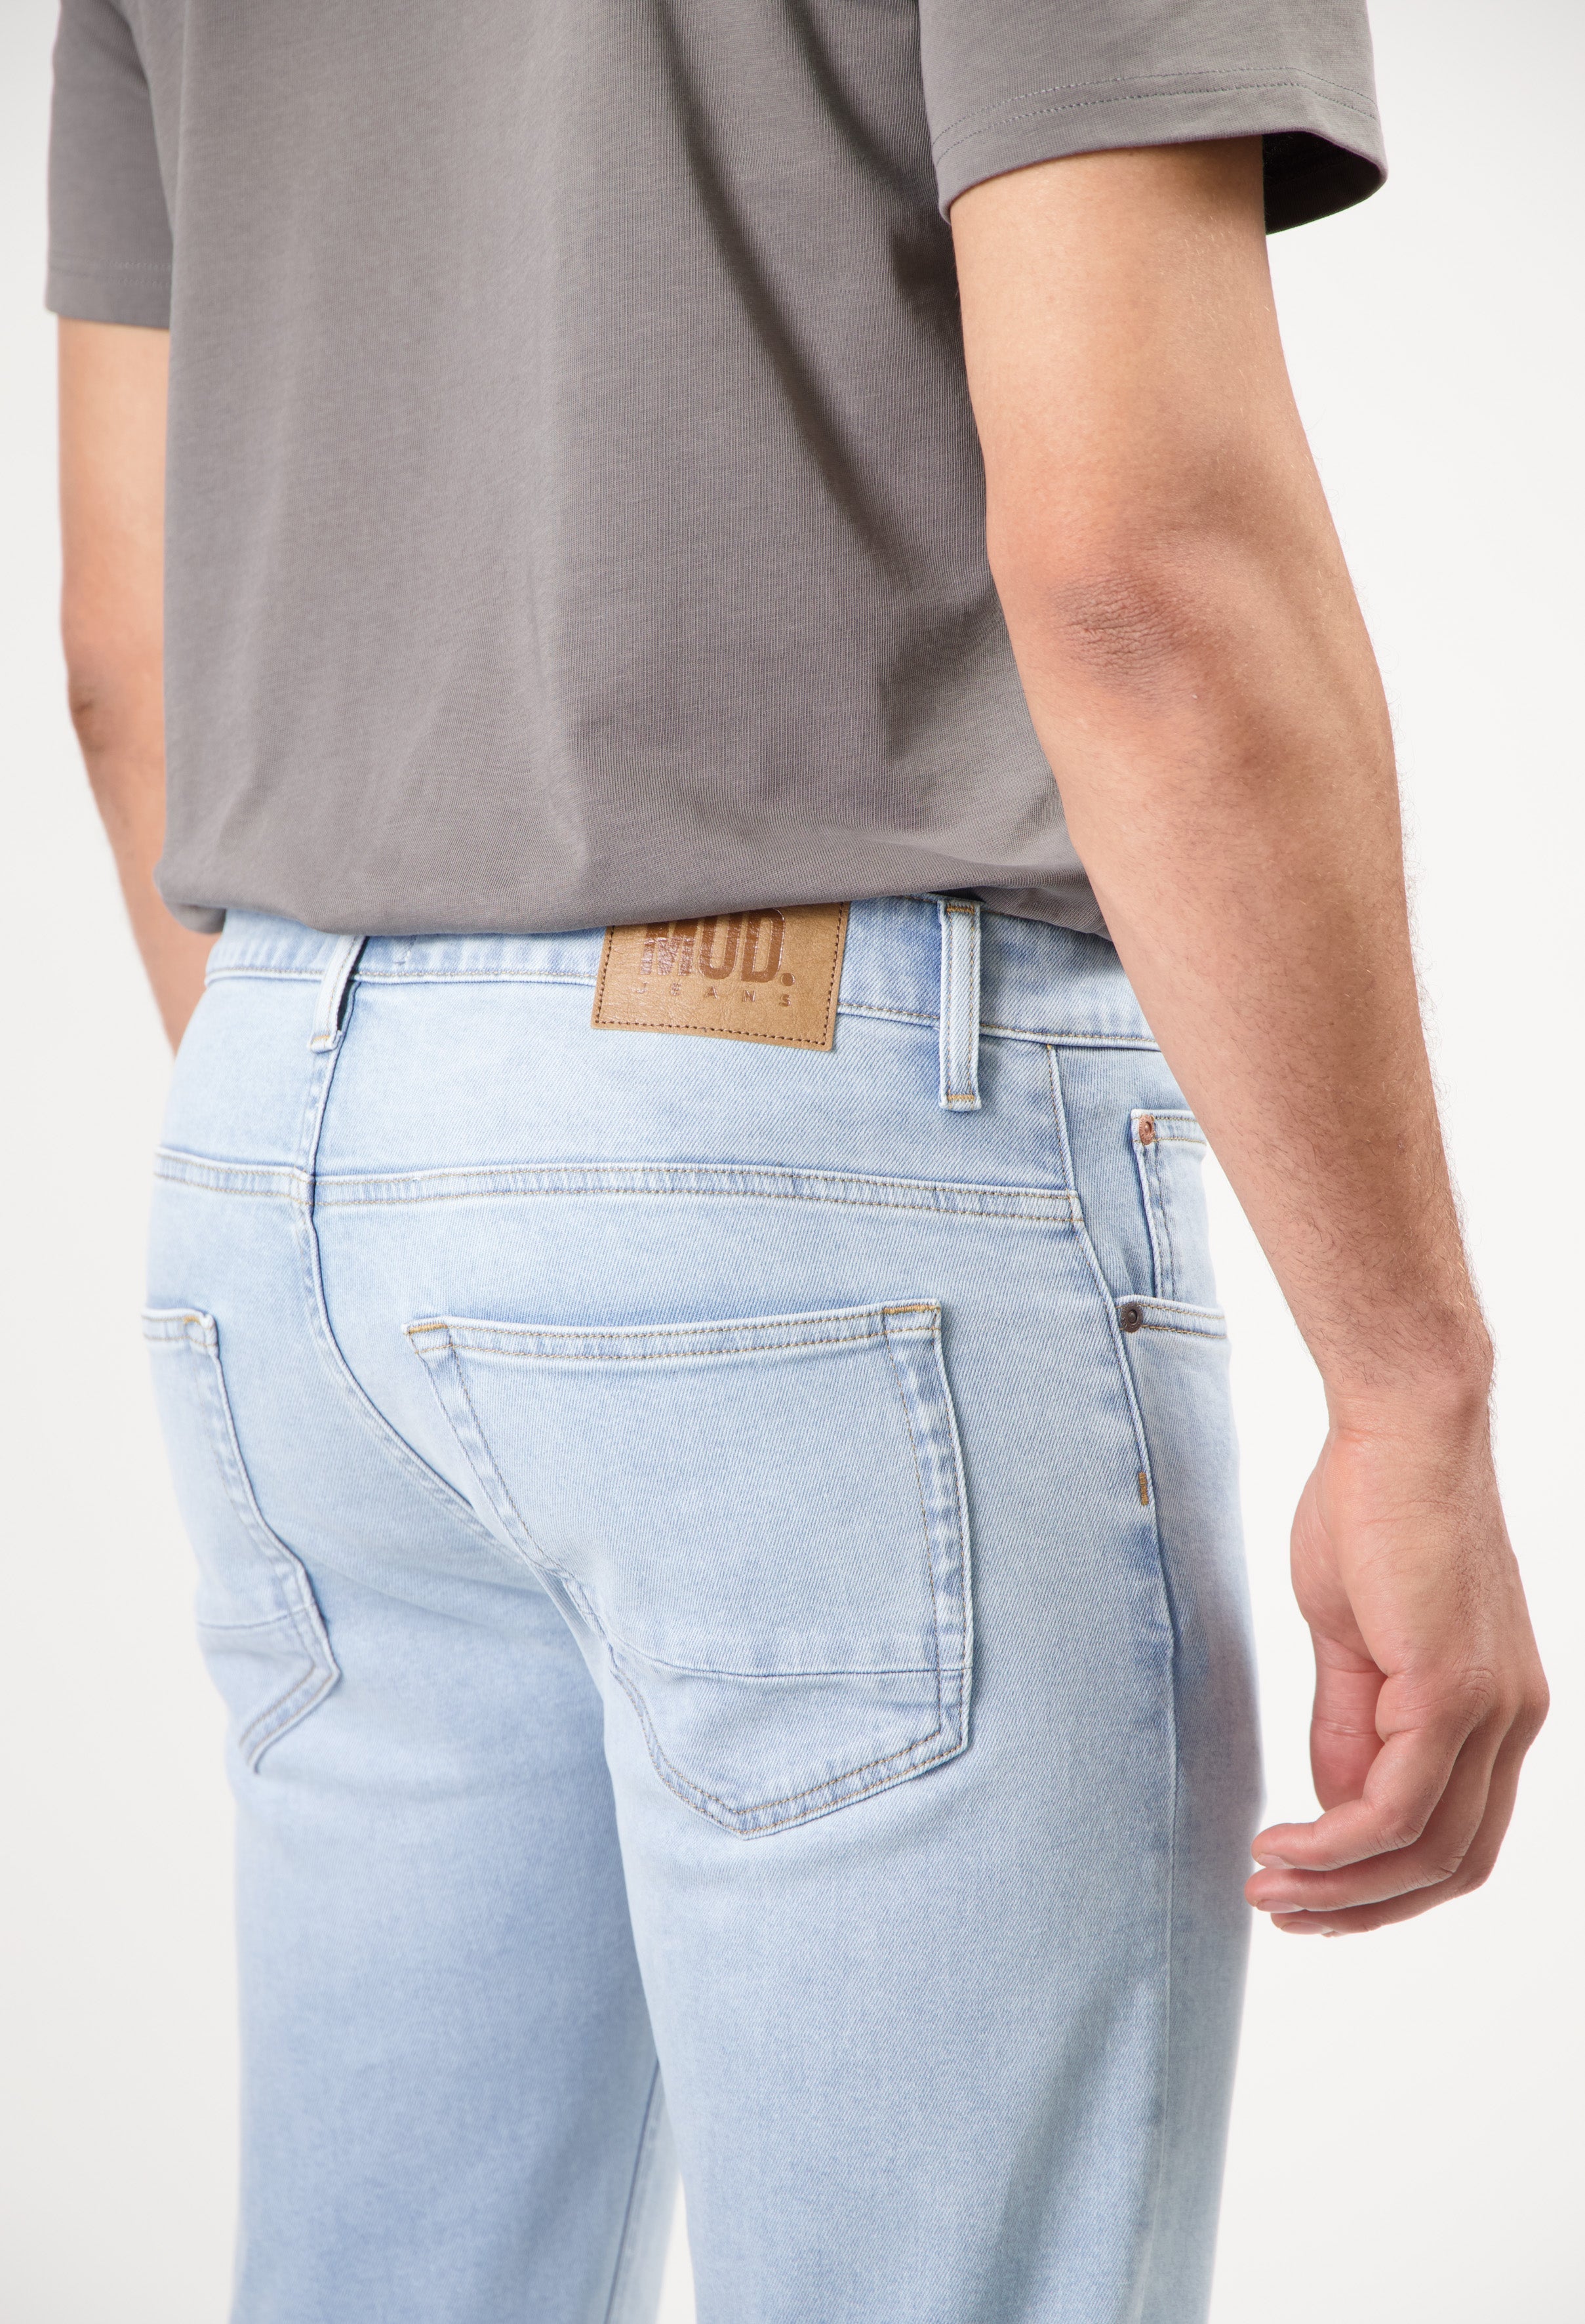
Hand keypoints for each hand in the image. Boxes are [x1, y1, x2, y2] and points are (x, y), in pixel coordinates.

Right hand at [1246, 1383, 1546, 1934]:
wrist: (1402, 1427)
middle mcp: (1512, 1720)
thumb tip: (1332, 1807)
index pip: (1458, 1836)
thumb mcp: (1352, 1637)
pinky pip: (1399, 1804)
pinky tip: (1284, 1841)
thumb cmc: (1372, 1509)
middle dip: (1361, 1908)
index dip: (1383, 1885)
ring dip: (1340, 1885)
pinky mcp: (1453, 1689)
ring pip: (1427, 1849)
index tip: (1306, 1890)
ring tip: (1266, 1883)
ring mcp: (1491, 1709)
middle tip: (1280, 1911)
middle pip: (1452, 1865)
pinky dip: (1340, 1842)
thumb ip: (1349, 1724)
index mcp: (1498, 1708)